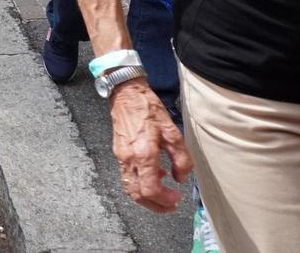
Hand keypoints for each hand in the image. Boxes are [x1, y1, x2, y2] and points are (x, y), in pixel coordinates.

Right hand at [109, 80, 192, 212]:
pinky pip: (127, 177)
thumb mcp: (173, 132)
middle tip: (171, 204)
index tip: (177, 197)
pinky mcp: (118, 153)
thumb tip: (180, 178)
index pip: (150, 189)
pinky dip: (140, 184)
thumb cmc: (149, 109)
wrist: (126, 94)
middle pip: (137, 195)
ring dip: (146, 197)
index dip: (164, 199)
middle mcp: (129, 158)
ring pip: (129, 188)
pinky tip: (154, 176)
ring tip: (163, 195)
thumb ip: (181, 159)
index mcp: (143, 154)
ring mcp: (121, 157)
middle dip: (155, 205)